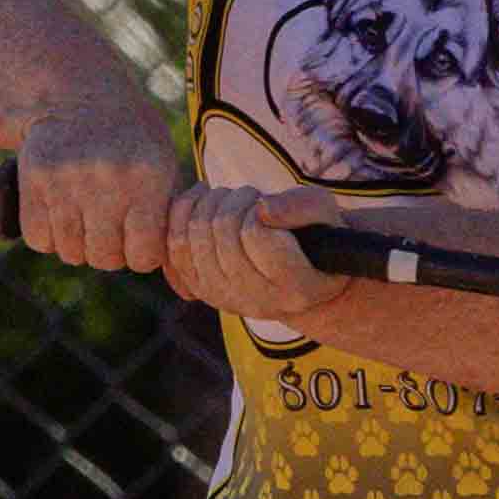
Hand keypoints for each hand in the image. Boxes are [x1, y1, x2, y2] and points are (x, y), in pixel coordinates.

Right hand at [12, 100, 181, 272]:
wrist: (78, 95)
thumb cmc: (131, 141)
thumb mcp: (163, 167)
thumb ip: (172, 218)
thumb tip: (187, 288)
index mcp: (148, 179)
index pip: (143, 256)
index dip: (140, 253)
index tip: (137, 236)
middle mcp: (109, 180)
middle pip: (104, 259)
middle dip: (107, 251)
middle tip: (107, 227)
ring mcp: (68, 180)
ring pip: (70, 252)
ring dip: (76, 244)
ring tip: (83, 217)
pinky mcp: (34, 180)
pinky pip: (39, 238)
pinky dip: (47, 235)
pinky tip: (58, 212)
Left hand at [165, 182, 351, 324]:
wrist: (297, 272)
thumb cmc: (315, 235)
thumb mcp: (324, 213)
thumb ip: (302, 207)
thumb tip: (263, 209)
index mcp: (295, 287)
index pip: (255, 233)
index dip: (258, 208)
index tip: (269, 207)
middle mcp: (257, 302)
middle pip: (222, 229)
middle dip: (236, 199)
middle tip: (251, 197)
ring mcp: (223, 299)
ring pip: (196, 232)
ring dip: (212, 202)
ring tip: (234, 201)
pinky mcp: (199, 290)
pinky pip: (174, 244)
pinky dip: (184, 211)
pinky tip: (204, 199)